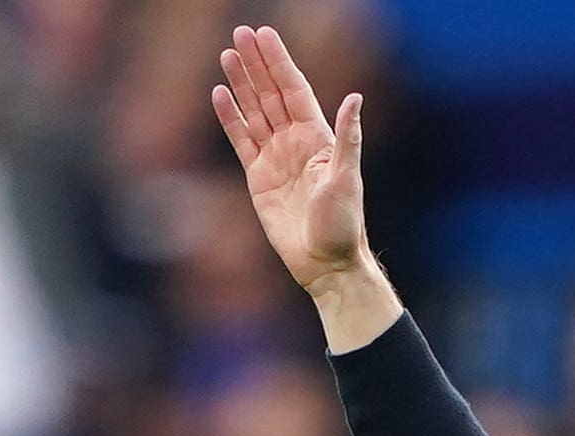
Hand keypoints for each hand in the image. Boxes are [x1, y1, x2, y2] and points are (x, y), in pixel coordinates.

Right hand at [212, 28, 388, 319]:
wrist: (325, 264)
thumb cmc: (342, 225)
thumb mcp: (346, 179)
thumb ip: (347, 138)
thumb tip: (355, 98)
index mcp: (317, 137)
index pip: (294, 89)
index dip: (279, 62)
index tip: (265, 35)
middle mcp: (295, 142)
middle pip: (271, 94)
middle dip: (256, 64)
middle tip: (239, 33)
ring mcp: (275, 158)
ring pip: (254, 112)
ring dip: (241, 84)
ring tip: (226, 55)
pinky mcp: (258, 178)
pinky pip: (241, 141)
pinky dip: (230, 118)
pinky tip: (220, 95)